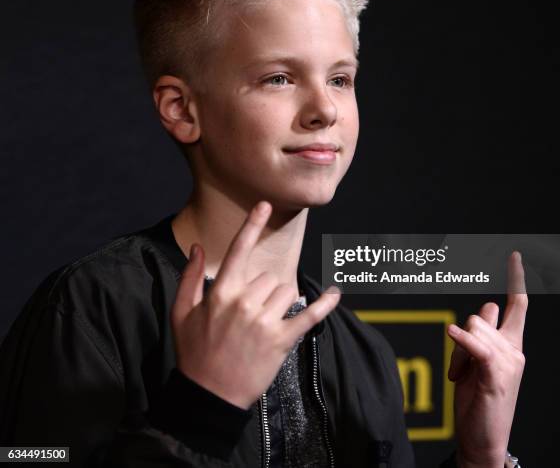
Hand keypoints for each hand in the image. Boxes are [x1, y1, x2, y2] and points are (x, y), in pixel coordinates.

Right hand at [170, 200, 340, 408]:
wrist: (208, 397)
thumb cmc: (193, 353)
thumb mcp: (181, 313)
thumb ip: (190, 277)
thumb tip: (197, 247)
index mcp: (221, 293)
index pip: (239, 251)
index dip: (252, 225)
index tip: (265, 205)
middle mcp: (245, 303)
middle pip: (268, 276)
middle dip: (263, 289)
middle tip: (249, 313)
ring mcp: (265, 322)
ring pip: (287, 291)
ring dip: (280, 301)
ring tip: (265, 322)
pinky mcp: (282, 341)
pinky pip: (310, 316)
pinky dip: (325, 305)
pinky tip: (335, 293)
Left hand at [447, 251, 526, 467]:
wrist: (482, 438)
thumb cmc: (479, 399)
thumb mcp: (479, 360)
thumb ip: (485, 333)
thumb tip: (486, 307)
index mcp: (512, 345)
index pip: (517, 306)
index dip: (515, 280)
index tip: (514, 257)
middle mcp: (514, 350)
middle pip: (482, 315)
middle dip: (463, 335)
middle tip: (461, 367)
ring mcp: (508, 362)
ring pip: (473, 328)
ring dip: (457, 352)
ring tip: (462, 376)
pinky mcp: (496, 375)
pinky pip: (477, 347)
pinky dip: (463, 341)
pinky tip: (452, 333)